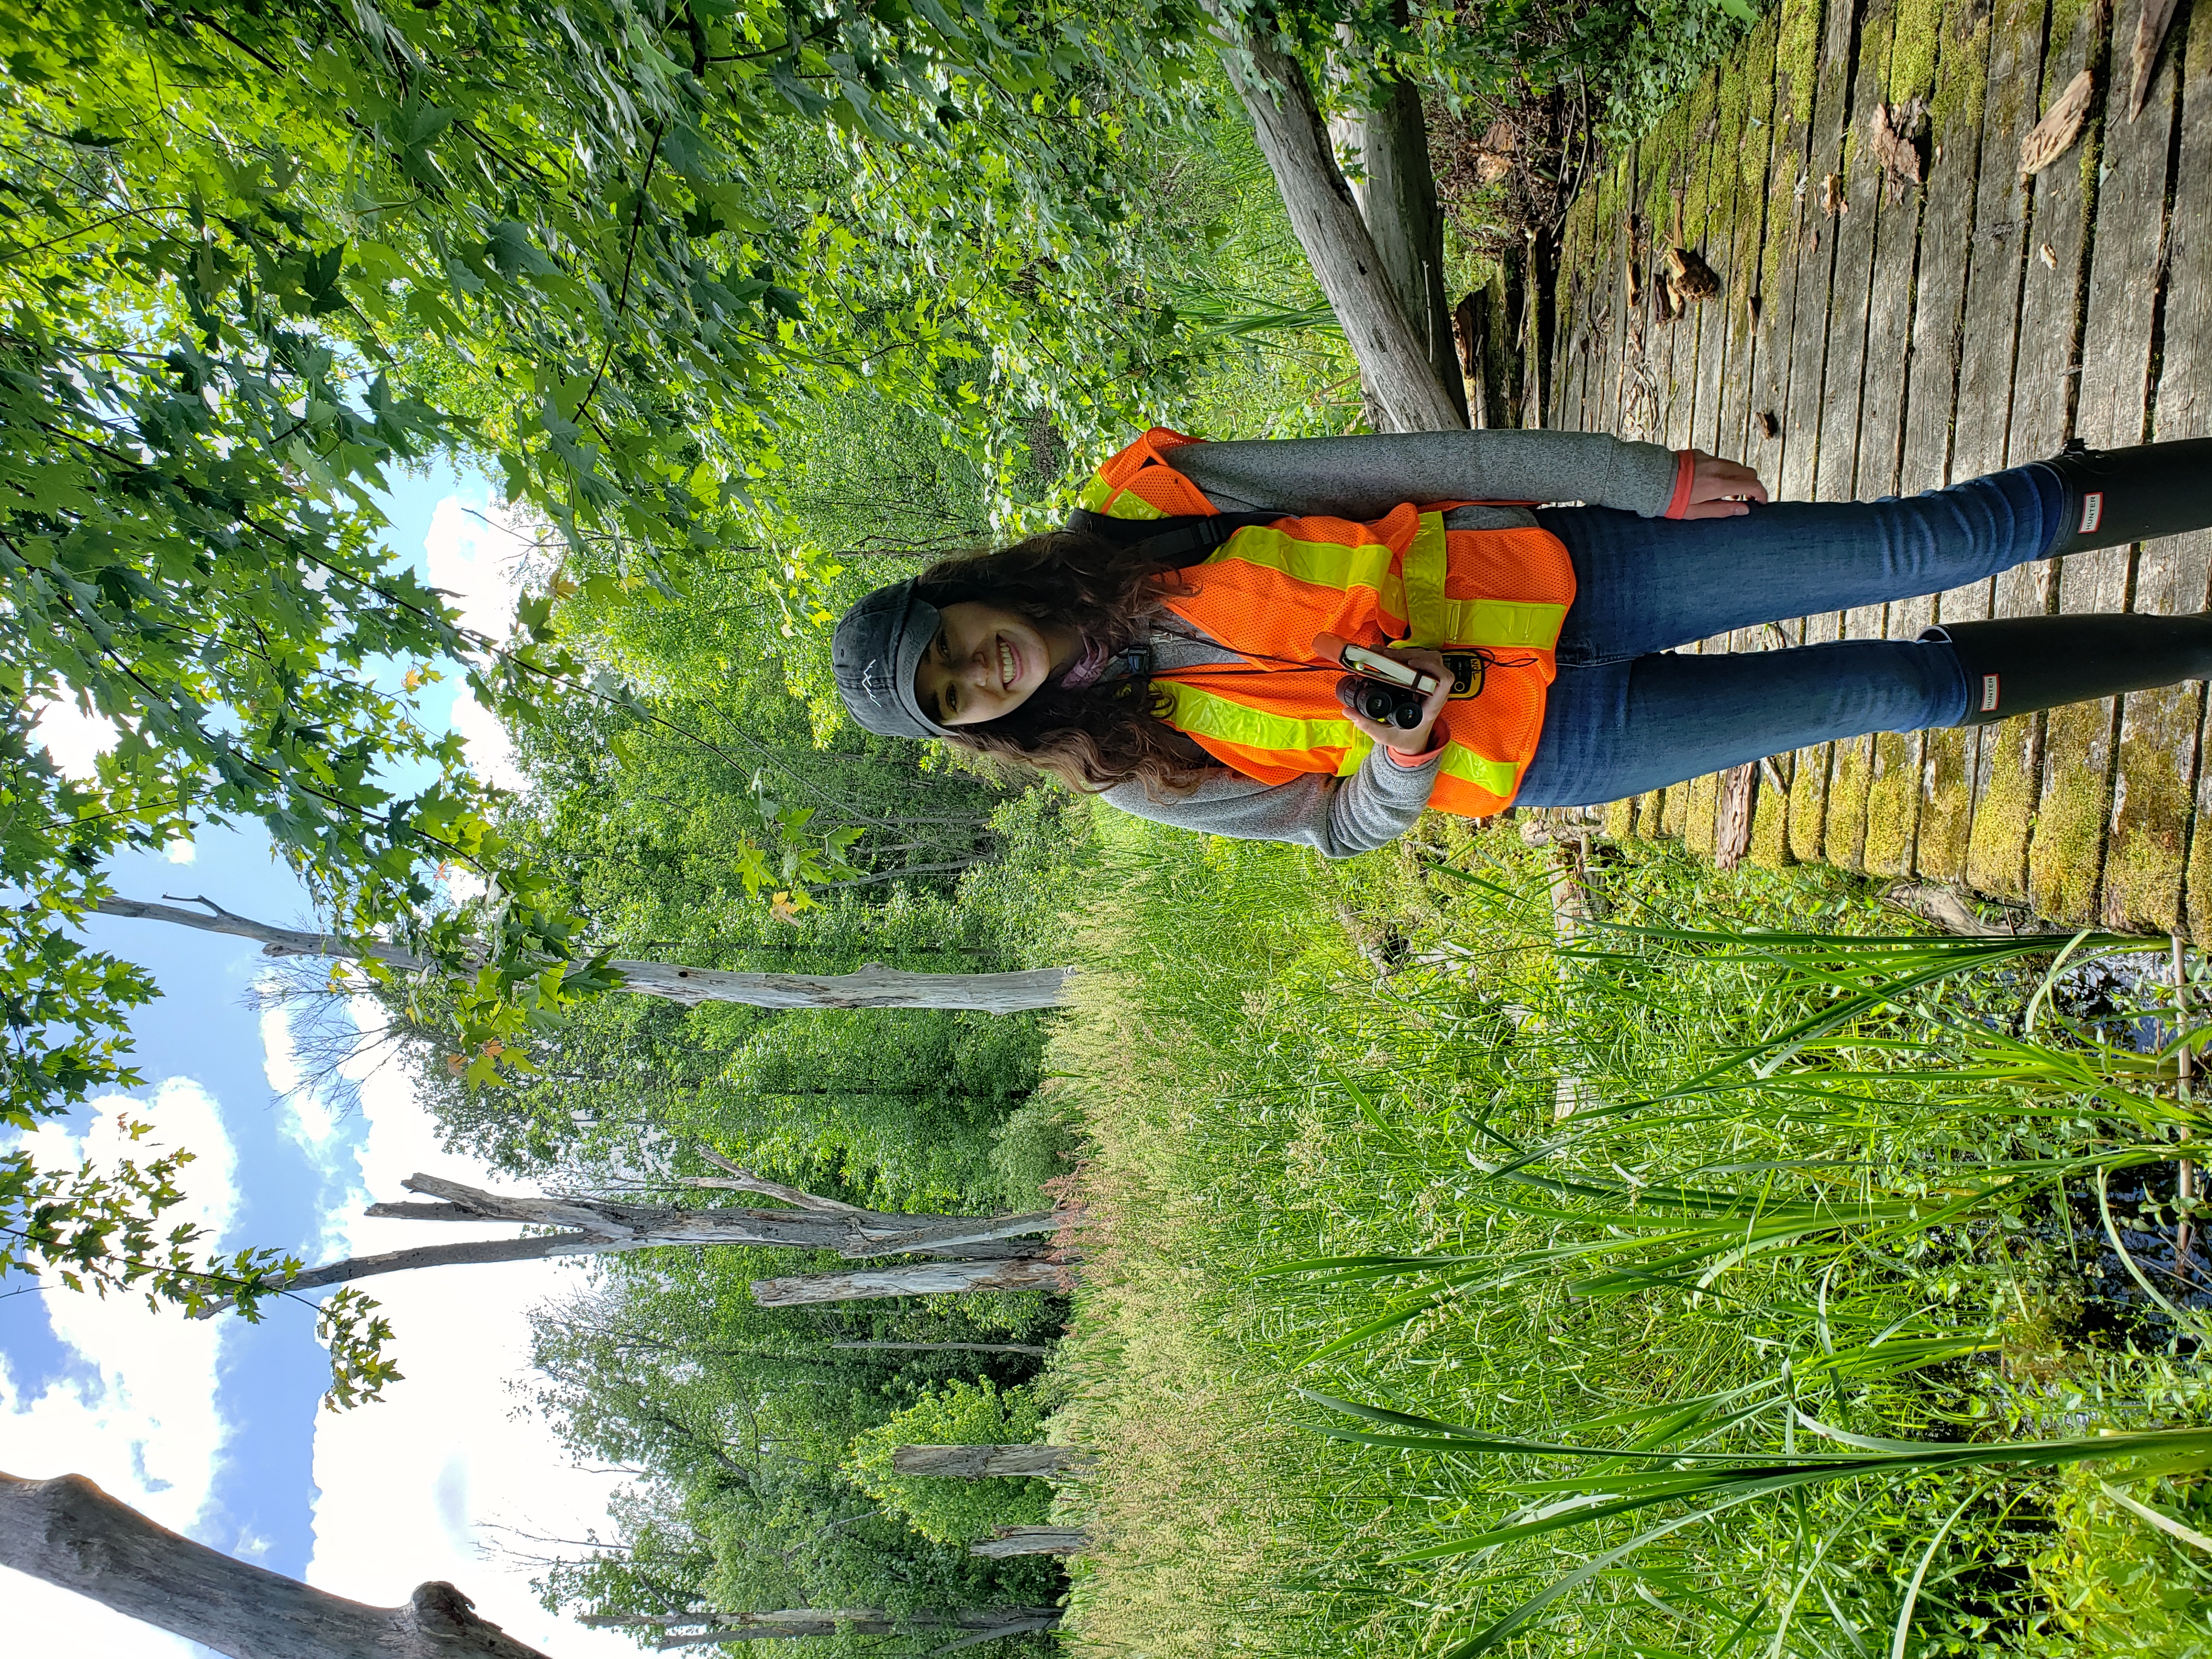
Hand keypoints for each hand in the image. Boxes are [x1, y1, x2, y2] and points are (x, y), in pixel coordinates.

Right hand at [1337, 645, 1452, 756]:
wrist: (1413, 741)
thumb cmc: (1406, 738)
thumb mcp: (1386, 736)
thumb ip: (1367, 725)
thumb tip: (1349, 711)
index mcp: (1431, 706)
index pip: (1444, 680)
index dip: (1430, 667)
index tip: (1410, 664)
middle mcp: (1433, 692)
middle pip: (1433, 662)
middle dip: (1408, 655)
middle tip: (1386, 657)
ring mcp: (1429, 685)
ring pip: (1426, 657)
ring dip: (1405, 653)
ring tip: (1384, 655)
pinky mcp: (1421, 680)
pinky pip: (1418, 660)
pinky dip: (1402, 656)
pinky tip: (1387, 656)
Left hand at [1678, 448, 1770, 517]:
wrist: (1651, 479)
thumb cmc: (1671, 500)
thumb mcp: (1696, 512)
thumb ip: (1722, 510)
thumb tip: (1744, 511)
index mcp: (1718, 484)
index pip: (1752, 485)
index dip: (1762, 494)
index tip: (1762, 502)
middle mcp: (1717, 468)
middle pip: (1748, 472)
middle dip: (1752, 485)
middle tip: (1745, 499)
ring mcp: (1709, 458)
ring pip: (1735, 466)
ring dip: (1738, 478)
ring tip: (1727, 494)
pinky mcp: (1701, 454)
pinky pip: (1721, 461)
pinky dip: (1725, 471)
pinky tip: (1713, 482)